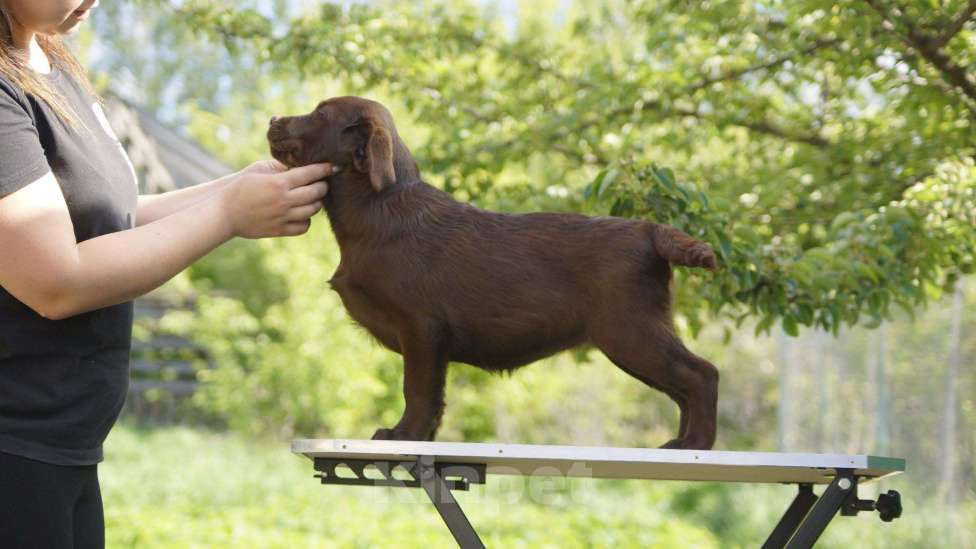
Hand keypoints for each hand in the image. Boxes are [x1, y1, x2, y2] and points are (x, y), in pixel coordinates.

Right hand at [220, 162, 335, 238]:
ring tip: (310, 197)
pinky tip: (300, 213)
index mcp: (279, 182)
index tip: (333, 167)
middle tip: (321, 182)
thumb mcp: (259, 169)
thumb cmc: (241, 186)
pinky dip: (306, 219)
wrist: (224, 211)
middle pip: (317, 192)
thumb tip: (303, 164)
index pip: (311, 173)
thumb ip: (282, 167)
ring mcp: (283, 217)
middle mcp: (284, 201)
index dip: (324, 169)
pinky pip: (304, 226)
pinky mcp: (280, 230)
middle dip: (322, 186)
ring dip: (316, 202)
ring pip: (313, 210)